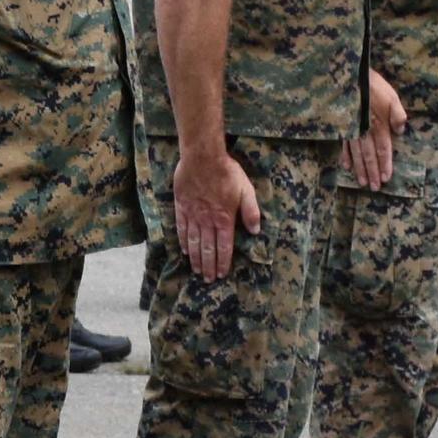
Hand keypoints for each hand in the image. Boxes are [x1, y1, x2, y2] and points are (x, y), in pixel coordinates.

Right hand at [173, 143, 258, 280]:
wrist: (202, 157)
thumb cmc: (227, 172)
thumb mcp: (246, 190)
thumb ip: (251, 211)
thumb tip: (256, 230)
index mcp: (224, 219)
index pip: (224, 247)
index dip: (223, 262)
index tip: (222, 274)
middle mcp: (207, 221)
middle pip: (207, 249)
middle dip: (209, 266)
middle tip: (208, 280)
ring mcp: (193, 215)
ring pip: (193, 243)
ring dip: (196, 259)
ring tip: (197, 271)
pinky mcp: (182, 207)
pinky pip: (181, 229)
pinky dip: (183, 242)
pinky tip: (184, 251)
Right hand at [349, 71, 405, 190]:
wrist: (351, 77)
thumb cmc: (374, 87)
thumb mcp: (392, 97)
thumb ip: (398, 115)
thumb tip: (401, 131)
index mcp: (379, 125)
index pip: (383, 150)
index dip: (385, 164)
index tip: (386, 178)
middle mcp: (365, 131)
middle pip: (369, 156)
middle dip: (372, 172)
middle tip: (374, 188)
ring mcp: (352, 130)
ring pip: (357, 154)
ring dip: (360, 169)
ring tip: (362, 182)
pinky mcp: (343, 126)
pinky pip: (344, 145)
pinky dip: (345, 156)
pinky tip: (345, 166)